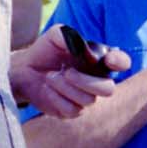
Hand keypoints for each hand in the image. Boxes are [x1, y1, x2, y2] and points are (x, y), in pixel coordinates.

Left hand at [11, 25, 129, 118]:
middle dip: (86, 81)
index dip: (120, 62)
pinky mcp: (72, 111)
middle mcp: (97, 80)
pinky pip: (73, 110)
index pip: (121, 62)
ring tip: (50, 77)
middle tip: (65, 72)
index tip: (109, 60)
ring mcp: (85, 98)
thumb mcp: (54, 35)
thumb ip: (68, 36)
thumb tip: (80, 49)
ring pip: (88, 100)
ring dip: (65, 87)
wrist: (25, 70)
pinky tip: (47, 89)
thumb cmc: (44, 51)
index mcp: (98, 61)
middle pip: (108, 89)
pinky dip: (57, 98)